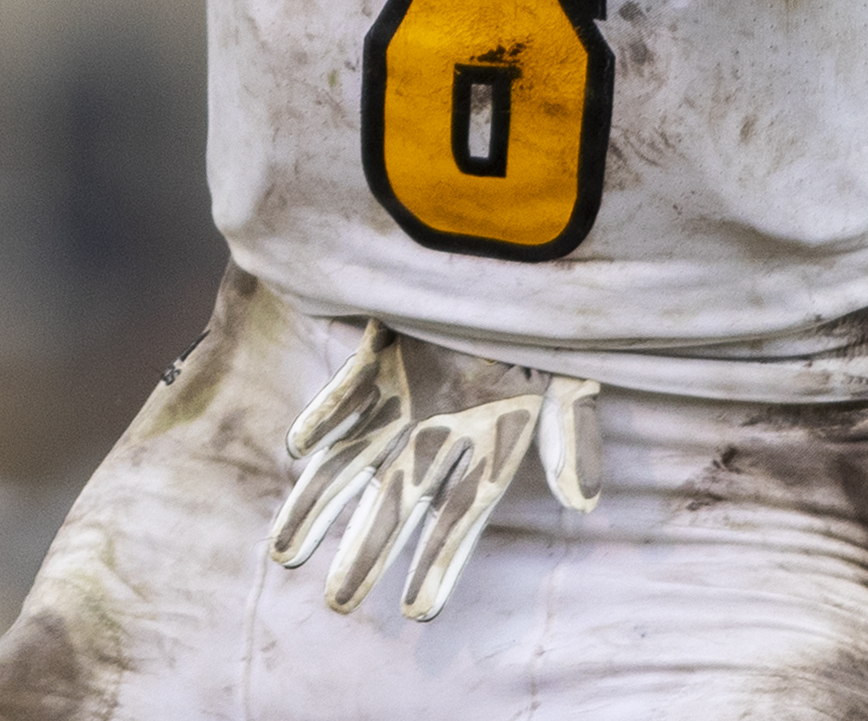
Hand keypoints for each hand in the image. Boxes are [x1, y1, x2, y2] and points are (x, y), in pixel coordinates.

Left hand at [266, 320, 601, 620]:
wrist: (509, 255)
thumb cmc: (545, 330)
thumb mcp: (573, 384)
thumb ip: (572, 439)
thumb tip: (584, 501)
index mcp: (487, 449)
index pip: (461, 521)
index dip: (440, 564)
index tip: (416, 612)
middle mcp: (438, 434)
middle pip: (393, 503)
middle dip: (363, 551)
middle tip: (335, 602)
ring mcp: (402, 399)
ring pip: (351, 460)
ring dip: (318, 502)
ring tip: (283, 552)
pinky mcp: (378, 357)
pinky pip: (345, 392)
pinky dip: (323, 416)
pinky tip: (298, 449)